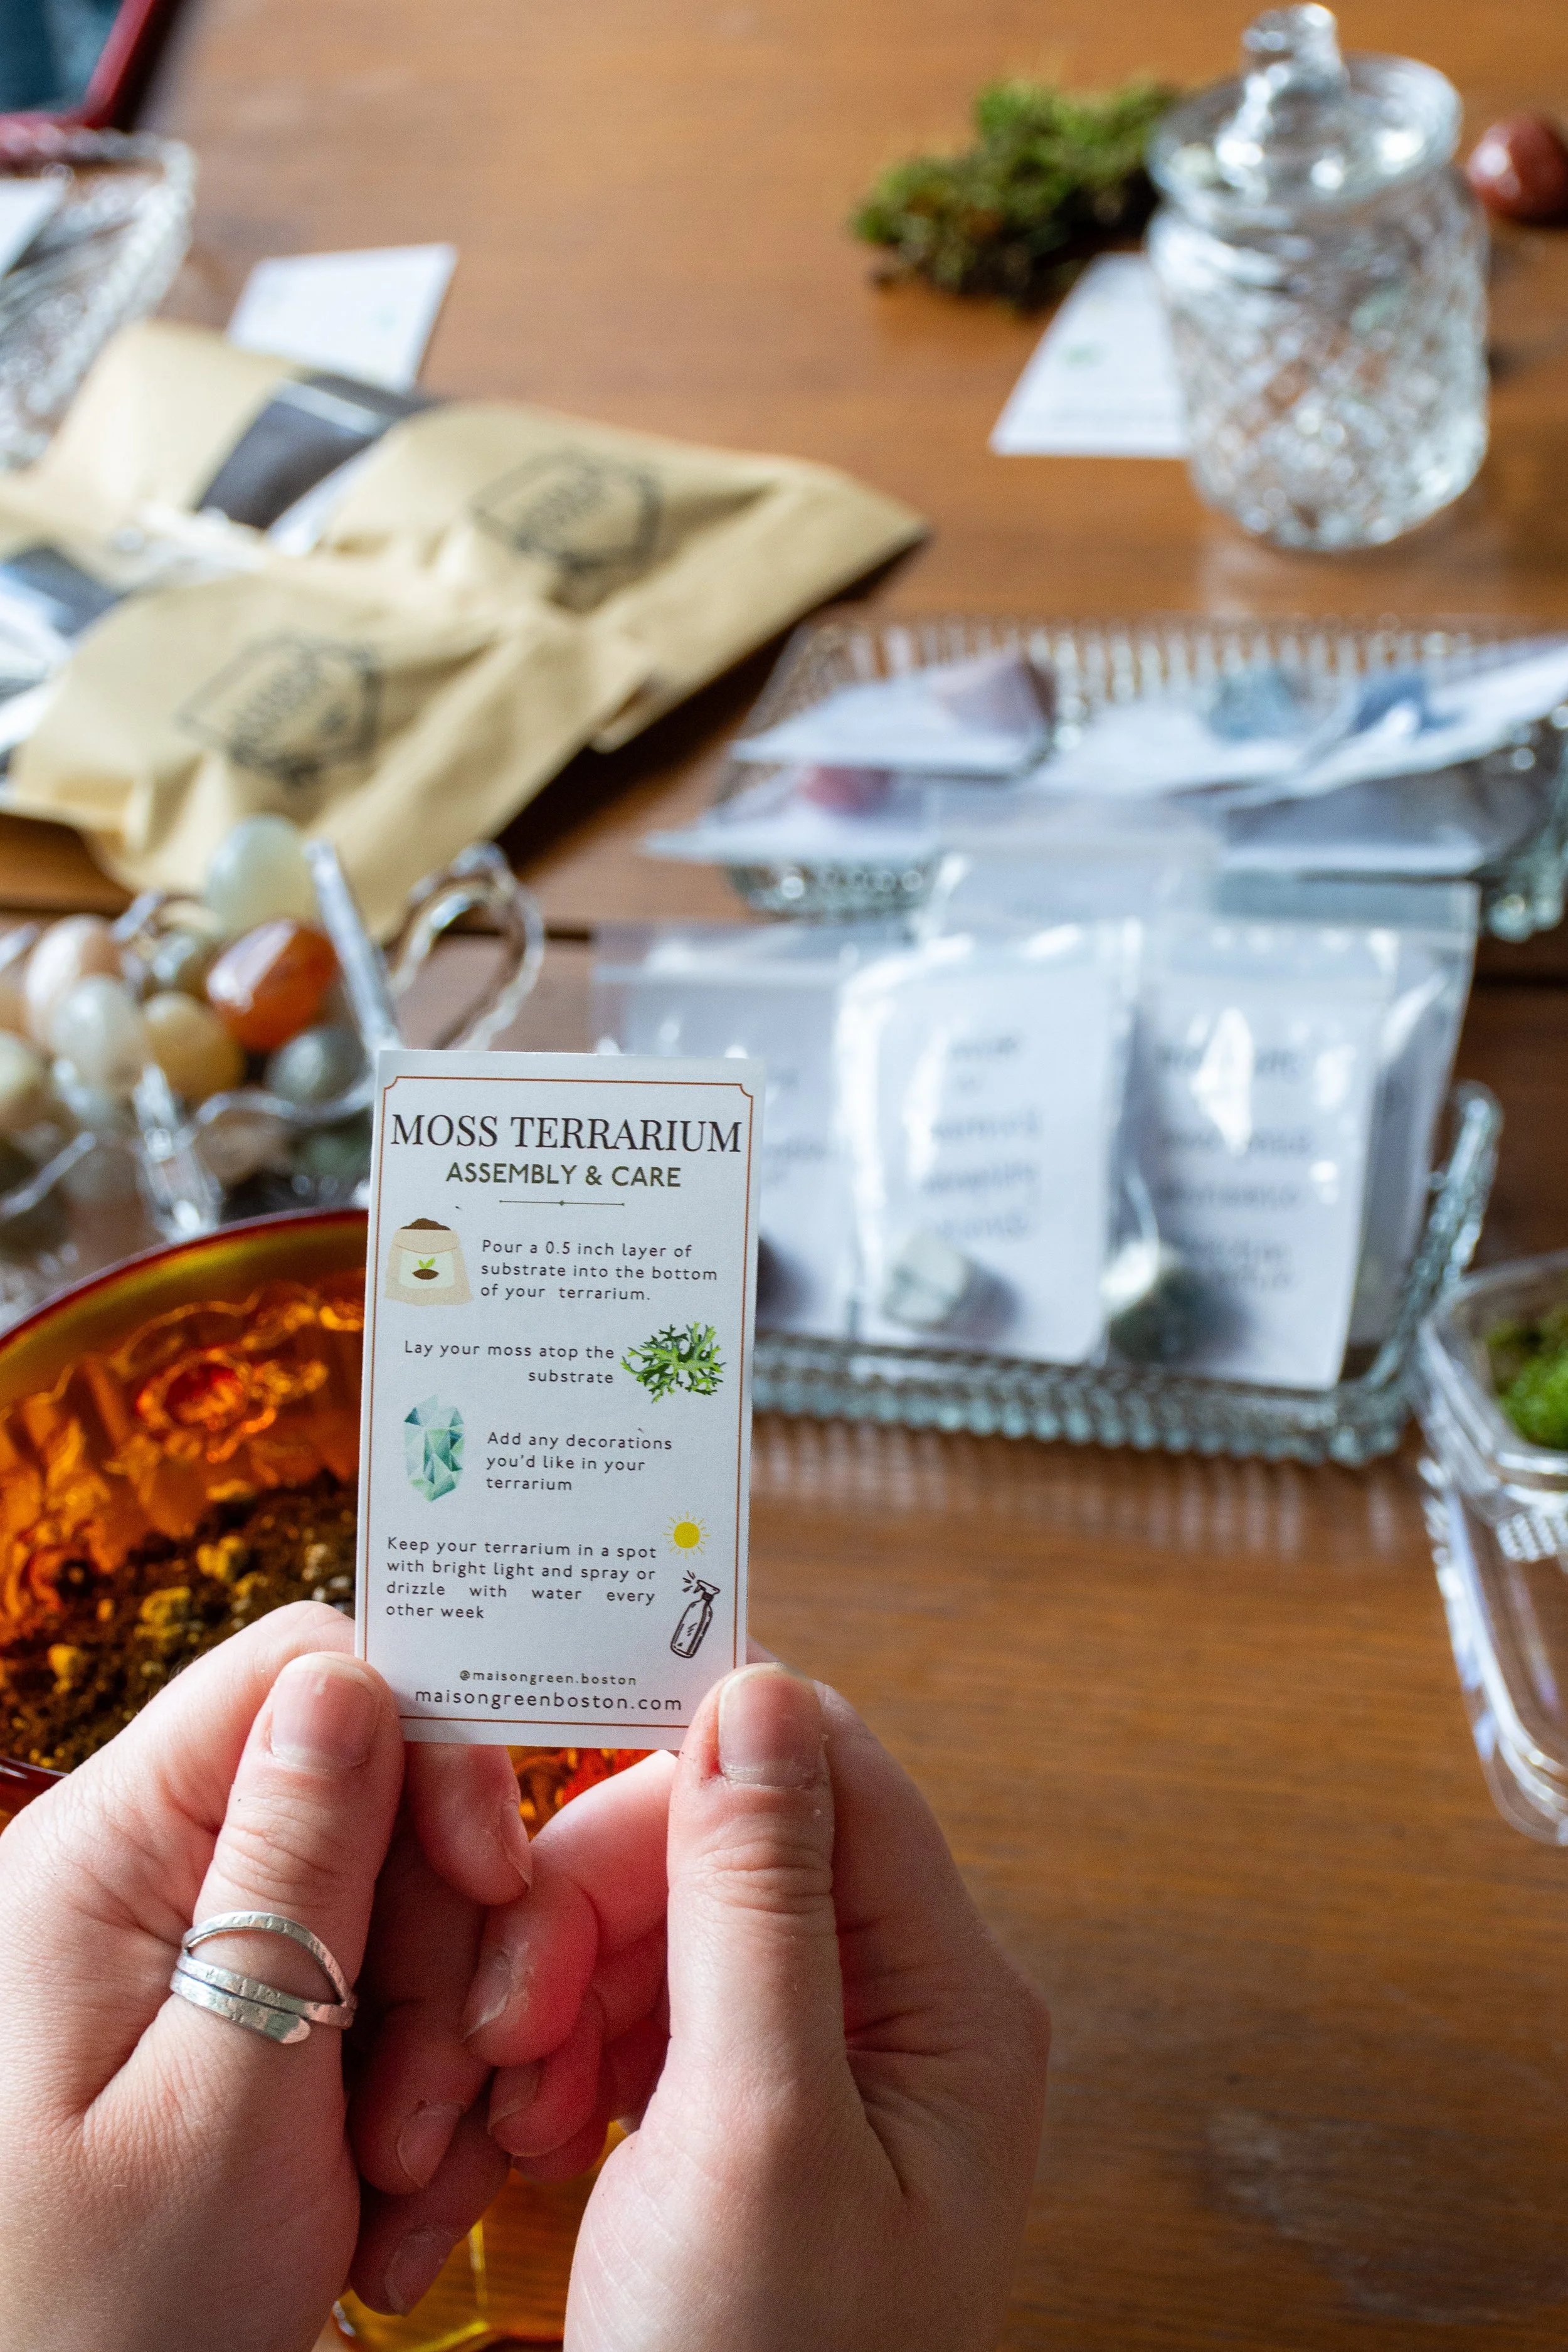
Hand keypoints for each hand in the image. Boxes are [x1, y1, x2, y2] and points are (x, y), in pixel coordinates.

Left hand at [0, 1603, 411, 2351]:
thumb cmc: (97, 2321)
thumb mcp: (225, 2098)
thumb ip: (291, 1870)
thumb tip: (351, 1675)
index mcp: (105, 1852)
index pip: (303, 1677)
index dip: (430, 1748)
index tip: (491, 1885)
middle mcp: (132, 1871)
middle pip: (364, 1797)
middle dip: (439, 1941)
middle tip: (430, 2107)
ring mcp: (173, 1944)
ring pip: (383, 1900)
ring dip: (432, 2033)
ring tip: (401, 2182)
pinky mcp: (215, 2014)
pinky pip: (356, 1987)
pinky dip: (402, 2079)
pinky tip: (387, 2193)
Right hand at [382, 1665, 1049, 2350]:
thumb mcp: (758, 2128)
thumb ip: (759, 1898)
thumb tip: (758, 1689)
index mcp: (949, 1996)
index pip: (828, 1772)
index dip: (688, 1771)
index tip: (556, 1823)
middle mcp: (892, 2007)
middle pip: (723, 1843)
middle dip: (593, 1906)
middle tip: (508, 2015)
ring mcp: (808, 2060)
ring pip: (656, 1920)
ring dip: (552, 1984)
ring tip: (503, 2099)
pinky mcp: (726, 2110)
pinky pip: (627, 2009)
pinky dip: (552, 2048)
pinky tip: (516, 2129)